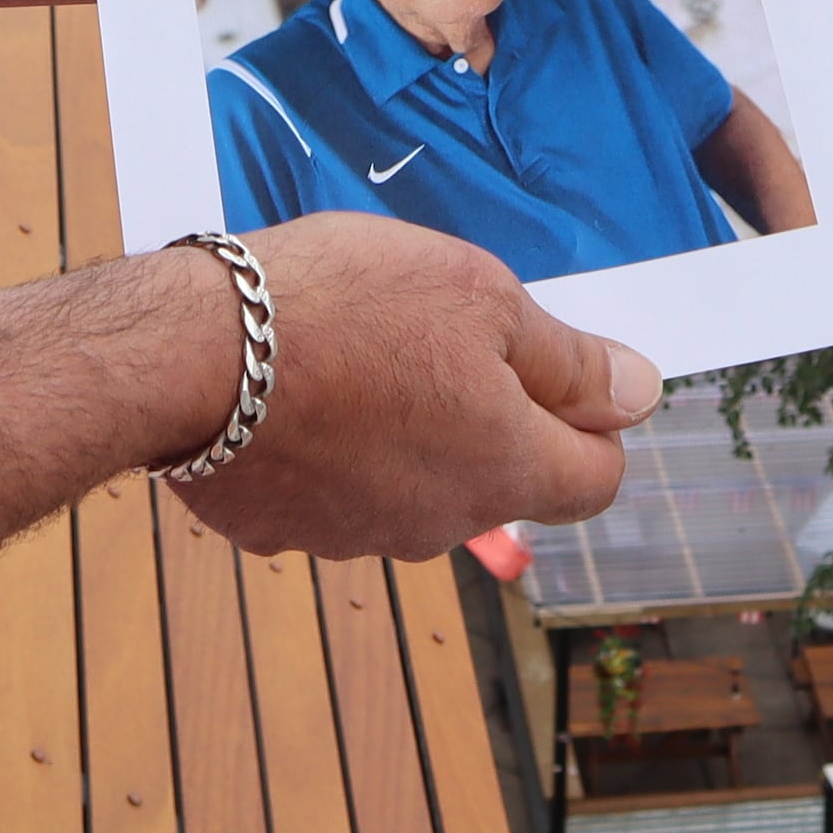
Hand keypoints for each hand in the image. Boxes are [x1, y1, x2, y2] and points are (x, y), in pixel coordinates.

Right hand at [164, 215, 657, 562]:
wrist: (192, 354)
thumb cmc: (345, 306)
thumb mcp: (480, 296)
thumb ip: (566, 359)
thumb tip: (640, 393)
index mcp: (505, 467)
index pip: (594, 479)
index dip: (589, 421)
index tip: (552, 366)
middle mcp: (441, 523)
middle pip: (499, 478)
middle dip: (488, 416)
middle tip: (436, 333)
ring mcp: (357, 536)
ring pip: (413, 486)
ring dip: (405, 432)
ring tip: (354, 351)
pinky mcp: (283, 531)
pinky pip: (332, 492)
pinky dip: (329, 451)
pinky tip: (296, 391)